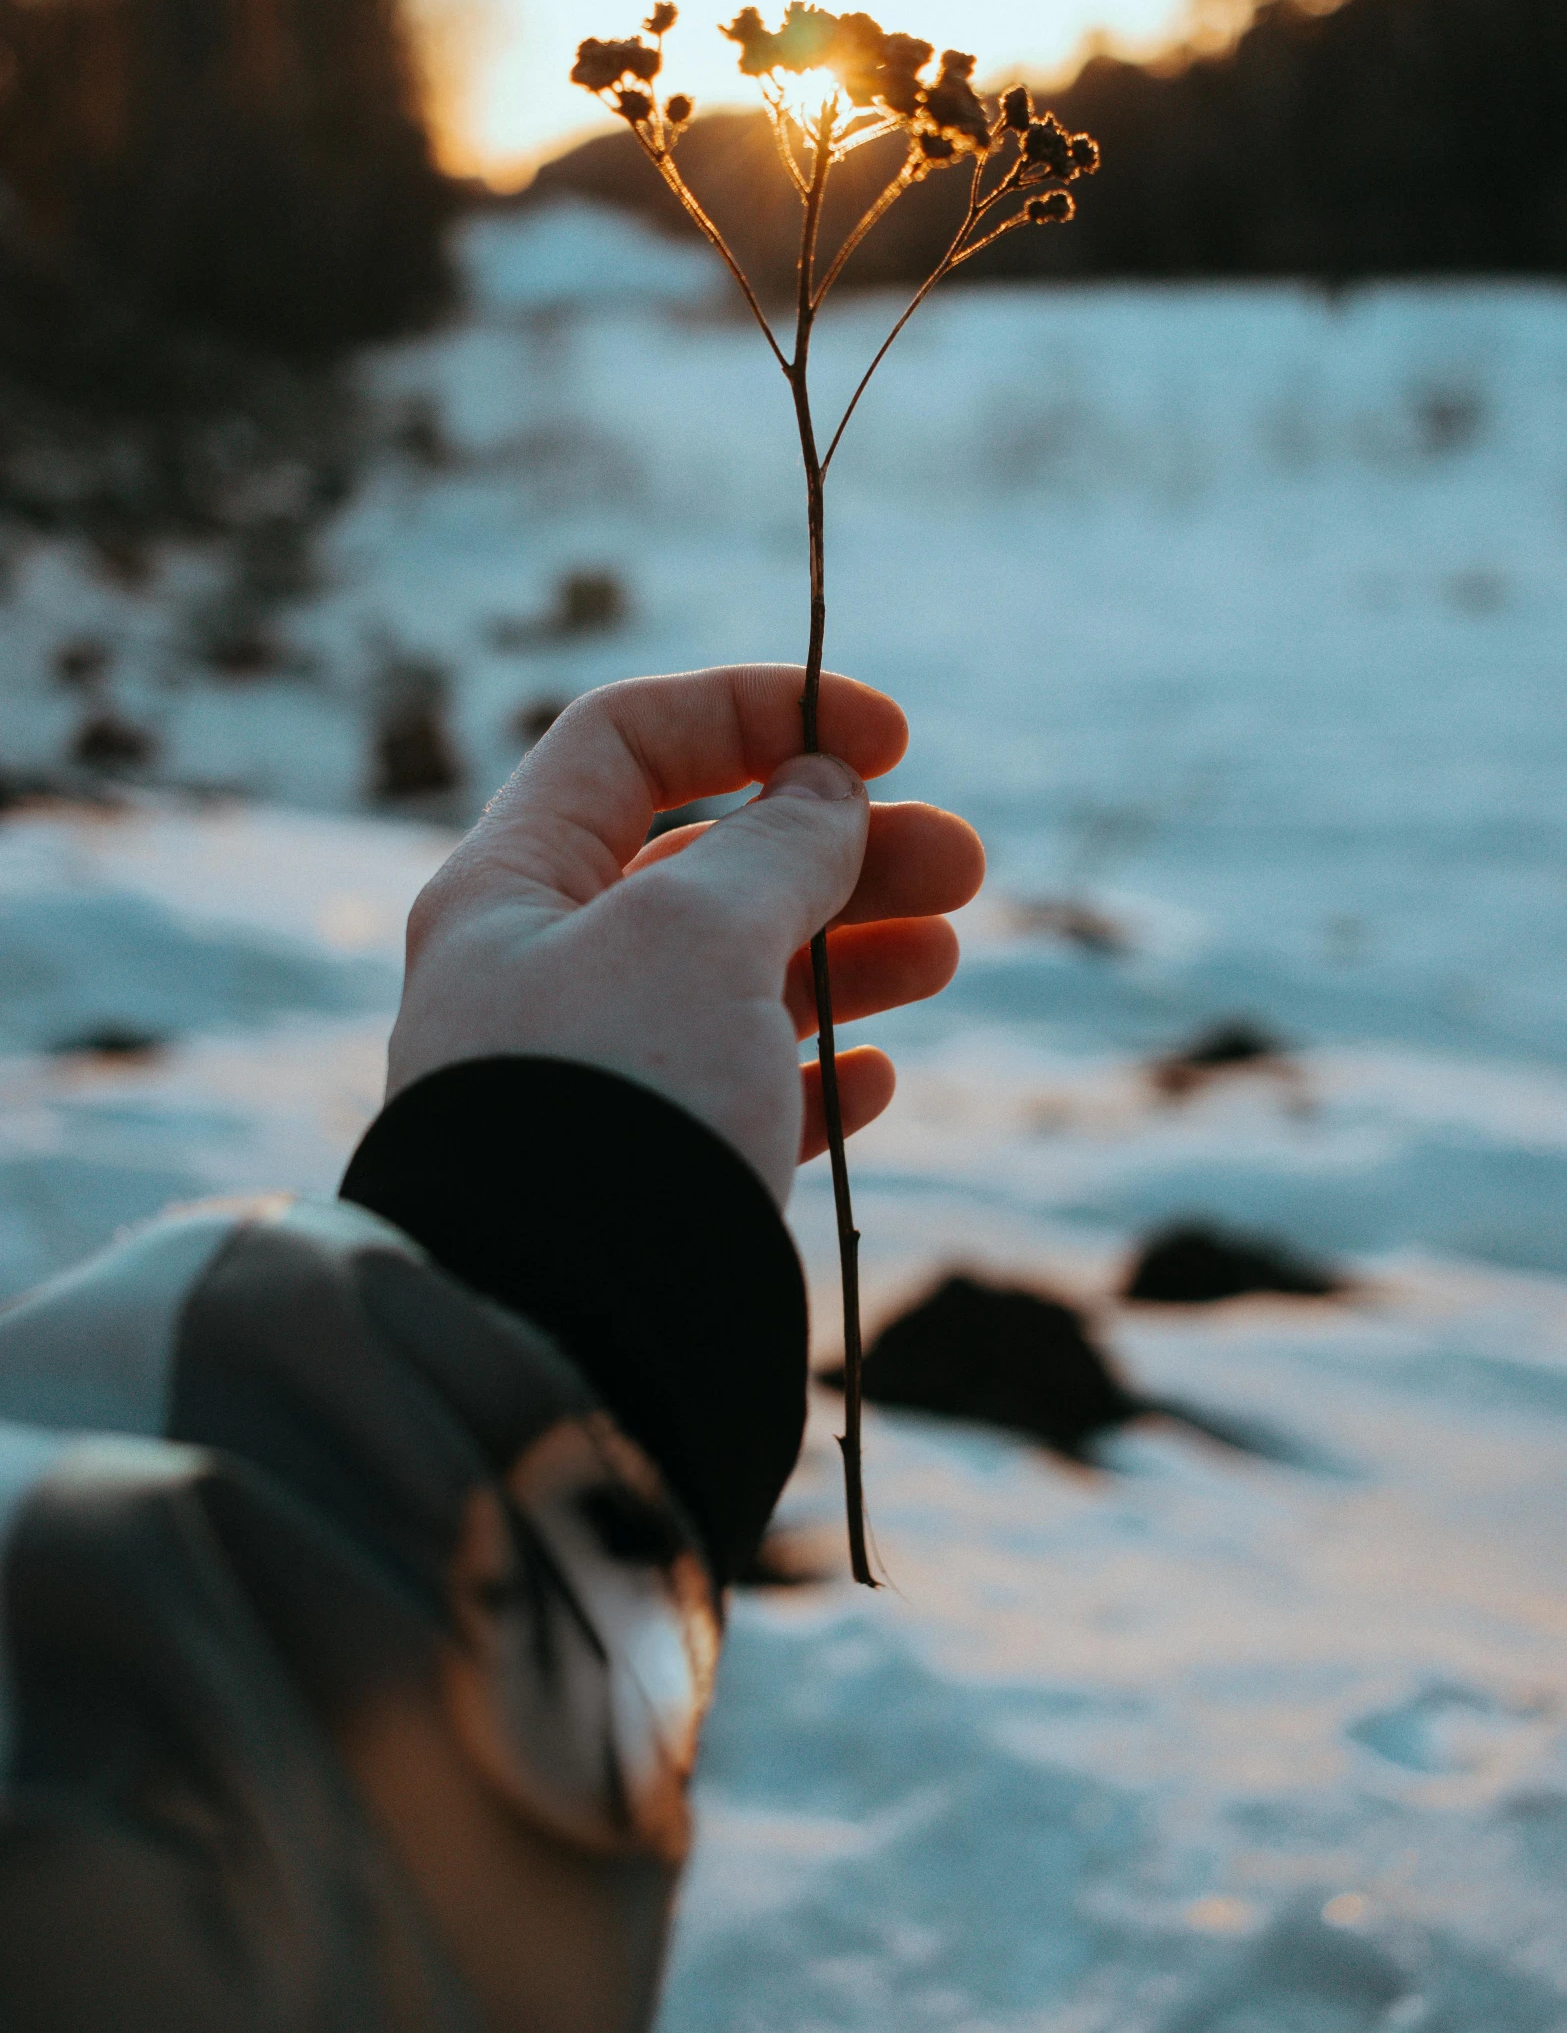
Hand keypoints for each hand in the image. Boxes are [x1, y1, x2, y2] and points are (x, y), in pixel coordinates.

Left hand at [386, 666, 983, 1204]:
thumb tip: (825, 790)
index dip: (757, 712)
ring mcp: (594, 1078)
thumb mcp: (696, 933)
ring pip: (737, 978)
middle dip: (840, 846)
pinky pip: (739, 1098)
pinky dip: (812, 1073)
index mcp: (512, 888)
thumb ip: (774, 846)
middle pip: (705, 863)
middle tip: (963, 863)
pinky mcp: (646, 1176)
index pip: (628, 740)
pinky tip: (872, 1077)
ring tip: (945, 951)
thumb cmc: (612, 1103)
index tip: (884, 738)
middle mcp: (542, 973)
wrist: (560, 1343)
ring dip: (848, 949)